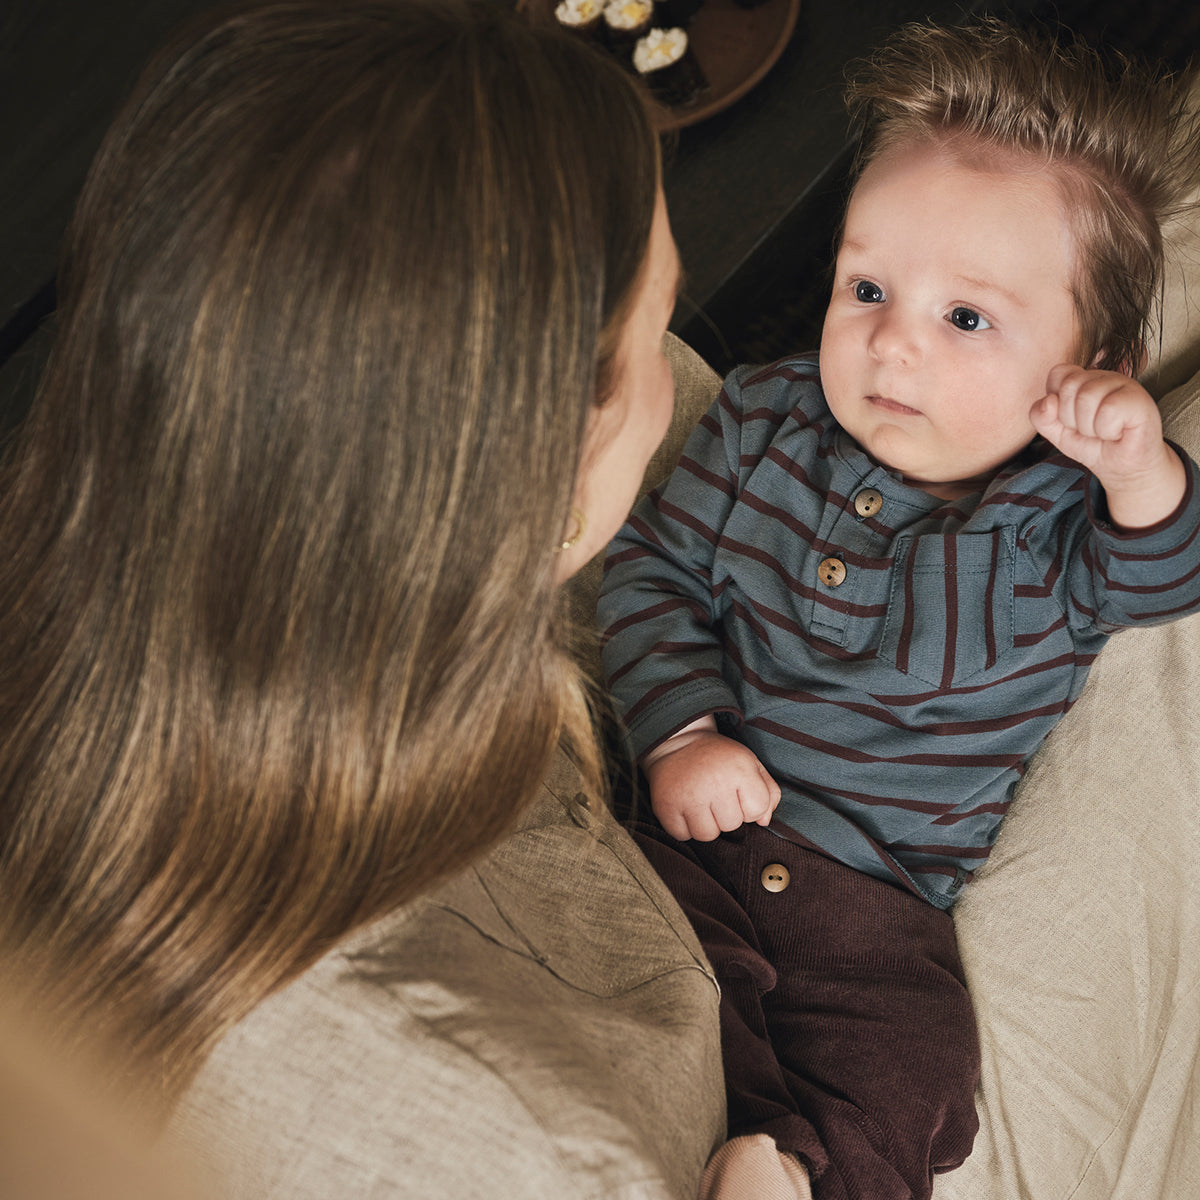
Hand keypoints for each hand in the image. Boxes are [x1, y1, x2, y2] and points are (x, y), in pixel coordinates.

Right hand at [643, 727, 780, 840]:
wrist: (676, 743)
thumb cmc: (718, 758)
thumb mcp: (750, 763)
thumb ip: (768, 792)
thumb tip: (764, 821)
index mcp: (739, 769)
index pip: (757, 810)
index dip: (749, 806)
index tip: (737, 792)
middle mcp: (714, 782)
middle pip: (731, 825)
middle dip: (725, 814)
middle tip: (715, 794)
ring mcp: (688, 795)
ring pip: (707, 835)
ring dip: (705, 823)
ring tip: (700, 802)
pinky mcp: (665, 805)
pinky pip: (682, 835)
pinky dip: (683, 826)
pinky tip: (684, 807)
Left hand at [1030, 364, 1185, 528]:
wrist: (1122, 468)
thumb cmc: (1093, 445)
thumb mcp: (1057, 432)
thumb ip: (1041, 416)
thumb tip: (1048, 400)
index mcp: (1085, 379)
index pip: (1057, 374)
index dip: (1058, 405)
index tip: (1072, 420)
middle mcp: (1105, 376)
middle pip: (1069, 386)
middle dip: (1072, 419)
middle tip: (1090, 430)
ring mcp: (1125, 384)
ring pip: (1087, 397)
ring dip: (1090, 427)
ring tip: (1104, 432)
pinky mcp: (1140, 400)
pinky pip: (1108, 411)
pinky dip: (1107, 431)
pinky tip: (1119, 433)